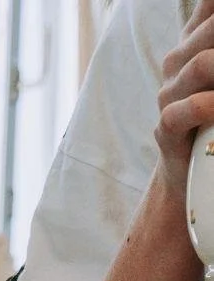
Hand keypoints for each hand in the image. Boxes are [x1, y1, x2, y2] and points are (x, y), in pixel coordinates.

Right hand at [157, 2, 213, 195]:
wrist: (189, 169)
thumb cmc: (211, 115)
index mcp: (193, 40)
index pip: (208, 7)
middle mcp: (178, 62)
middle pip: (212, 29)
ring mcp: (169, 94)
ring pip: (201, 65)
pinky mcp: (166, 127)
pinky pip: (190, 109)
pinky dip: (211, 106)